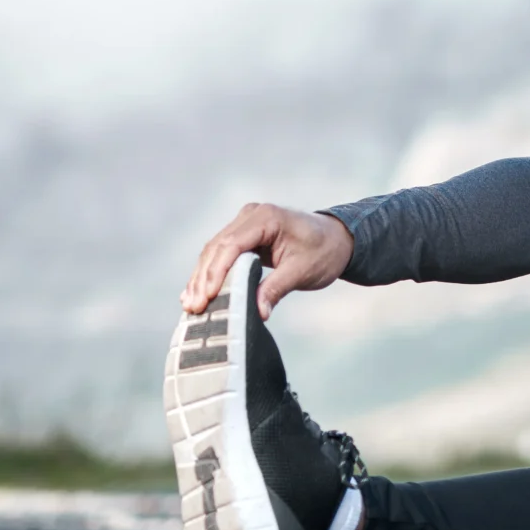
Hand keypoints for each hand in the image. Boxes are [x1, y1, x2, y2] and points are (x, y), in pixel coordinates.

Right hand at [181, 204, 354, 320]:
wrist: (339, 240)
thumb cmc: (325, 251)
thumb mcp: (302, 271)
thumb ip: (275, 289)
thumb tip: (257, 313)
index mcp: (267, 218)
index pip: (231, 245)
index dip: (217, 272)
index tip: (207, 296)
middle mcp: (251, 216)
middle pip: (217, 248)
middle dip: (204, 279)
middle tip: (194, 307)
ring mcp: (245, 223)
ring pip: (214, 251)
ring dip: (201, 278)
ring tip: (190, 305)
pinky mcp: (244, 235)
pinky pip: (221, 254)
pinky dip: (209, 273)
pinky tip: (195, 292)